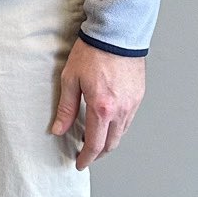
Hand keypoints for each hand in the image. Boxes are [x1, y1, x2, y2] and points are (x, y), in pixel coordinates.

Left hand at [50, 40, 145, 170]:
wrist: (117, 33)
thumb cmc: (92, 52)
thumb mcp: (70, 79)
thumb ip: (66, 108)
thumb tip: (59, 129)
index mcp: (102, 108)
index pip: (95, 144)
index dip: (87, 157)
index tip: (80, 162)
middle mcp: (121, 110)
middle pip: (111, 143)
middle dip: (98, 153)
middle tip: (86, 154)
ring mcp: (132, 103)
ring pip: (122, 133)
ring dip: (109, 141)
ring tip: (96, 140)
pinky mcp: (139, 95)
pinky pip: (129, 119)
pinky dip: (119, 127)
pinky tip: (108, 123)